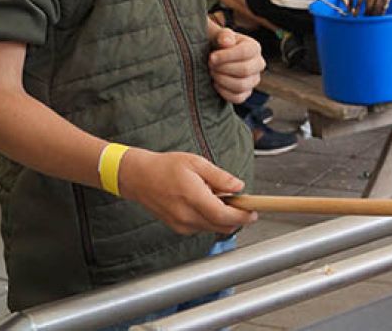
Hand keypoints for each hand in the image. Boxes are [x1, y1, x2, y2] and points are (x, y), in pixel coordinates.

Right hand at [117, 148, 256, 234]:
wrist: (138, 178)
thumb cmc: (166, 167)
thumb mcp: (196, 162)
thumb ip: (219, 177)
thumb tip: (239, 186)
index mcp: (193, 197)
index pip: (224, 215)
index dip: (242, 216)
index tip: (253, 212)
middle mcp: (186, 216)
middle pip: (222, 226)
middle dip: (237, 218)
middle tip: (243, 204)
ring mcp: (181, 225)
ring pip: (213, 228)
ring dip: (223, 218)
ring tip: (218, 197)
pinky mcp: (178, 228)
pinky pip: (202, 228)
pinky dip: (211, 219)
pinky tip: (205, 204)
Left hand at [207, 26, 263, 103]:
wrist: (215, 57)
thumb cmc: (217, 45)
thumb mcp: (218, 35)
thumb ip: (223, 35)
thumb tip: (227, 42)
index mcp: (254, 48)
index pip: (245, 53)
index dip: (227, 56)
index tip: (211, 57)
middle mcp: (258, 64)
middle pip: (244, 70)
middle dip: (223, 69)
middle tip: (210, 65)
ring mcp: (253, 80)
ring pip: (241, 85)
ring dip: (222, 80)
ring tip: (213, 73)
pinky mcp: (246, 93)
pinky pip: (238, 98)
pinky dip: (224, 92)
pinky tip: (216, 83)